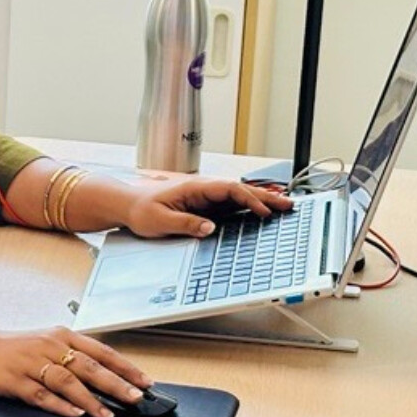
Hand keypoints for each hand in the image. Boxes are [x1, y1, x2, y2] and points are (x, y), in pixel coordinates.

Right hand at [0, 324, 152, 416]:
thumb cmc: (14, 348)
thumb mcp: (47, 344)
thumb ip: (74, 358)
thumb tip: (108, 379)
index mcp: (61, 336)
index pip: (101, 351)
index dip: (125, 367)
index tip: (146, 382)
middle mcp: (49, 346)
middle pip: (88, 366)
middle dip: (116, 383)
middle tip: (136, 398)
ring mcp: (31, 362)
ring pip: (66, 380)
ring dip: (90, 399)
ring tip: (107, 414)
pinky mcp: (14, 380)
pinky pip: (40, 394)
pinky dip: (59, 404)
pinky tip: (74, 413)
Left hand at [124, 177, 291, 238]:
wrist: (128, 206)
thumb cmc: (141, 210)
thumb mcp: (160, 219)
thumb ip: (186, 223)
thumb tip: (210, 228)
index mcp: (194, 187)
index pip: (229, 189)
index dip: (249, 199)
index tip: (263, 211)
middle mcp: (203, 190)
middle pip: (240, 190)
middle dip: (265, 197)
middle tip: (288, 205)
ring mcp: (206, 199)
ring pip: (239, 198)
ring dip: (261, 202)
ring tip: (283, 208)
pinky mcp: (206, 208)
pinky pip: (231, 207)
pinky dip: (249, 209)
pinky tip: (262, 215)